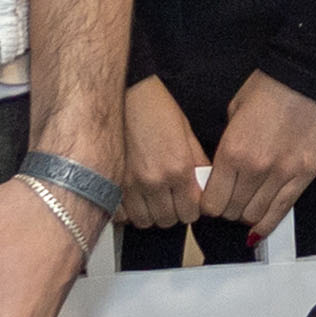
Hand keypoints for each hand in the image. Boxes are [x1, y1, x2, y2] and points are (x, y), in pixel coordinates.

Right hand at [117, 76, 213, 230]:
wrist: (126, 95)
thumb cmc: (156, 108)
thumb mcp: (187, 133)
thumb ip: (197, 164)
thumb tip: (203, 186)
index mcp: (178, 169)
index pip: (190, 213)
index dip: (191, 209)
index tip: (188, 203)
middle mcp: (154, 181)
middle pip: (167, 221)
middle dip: (171, 213)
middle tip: (170, 199)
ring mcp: (130, 184)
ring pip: (144, 221)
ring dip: (150, 214)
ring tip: (152, 199)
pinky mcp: (112, 183)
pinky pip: (120, 215)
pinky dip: (127, 212)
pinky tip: (133, 198)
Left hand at [202, 71, 315, 233]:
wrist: (306, 76)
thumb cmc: (268, 88)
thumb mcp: (233, 113)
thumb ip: (226, 147)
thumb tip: (221, 173)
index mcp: (232, 152)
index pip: (212, 202)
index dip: (209, 204)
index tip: (211, 199)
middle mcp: (255, 169)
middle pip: (232, 212)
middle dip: (227, 209)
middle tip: (229, 200)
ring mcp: (282, 174)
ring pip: (256, 215)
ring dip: (247, 214)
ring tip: (247, 205)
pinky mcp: (304, 175)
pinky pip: (282, 211)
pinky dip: (268, 223)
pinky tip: (261, 227)